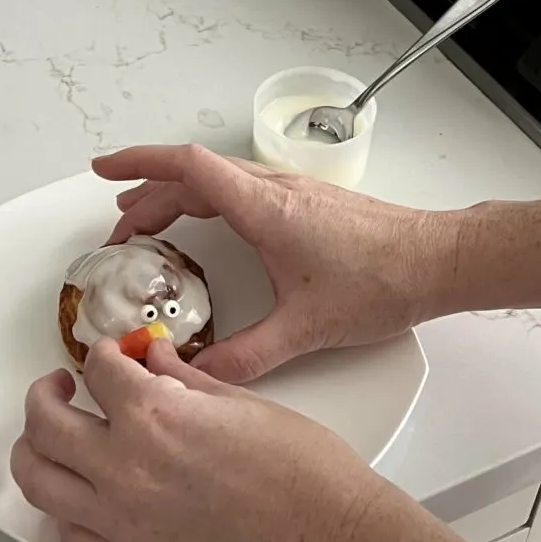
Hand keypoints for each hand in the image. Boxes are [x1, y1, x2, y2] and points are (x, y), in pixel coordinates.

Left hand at [10, 339, 379, 541]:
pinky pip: (70, 537)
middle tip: (60, 389)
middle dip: (45, 395)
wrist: (327, 537)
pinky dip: (65, 512)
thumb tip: (155, 360)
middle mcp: (124, 467)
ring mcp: (121, 521)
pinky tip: (80, 497)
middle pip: (45, 423)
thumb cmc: (301, 471)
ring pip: (38, 481)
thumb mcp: (239, 402)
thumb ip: (183, 379)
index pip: (99, 371)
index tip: (112, 357)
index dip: (104, 355)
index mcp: (154, 416)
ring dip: (35, 451)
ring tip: (50, 439)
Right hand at [93, 145, 460, 382]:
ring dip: (175, 196)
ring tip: (147, 225)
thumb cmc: (382, 282)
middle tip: (118, 231)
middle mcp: (272, 190)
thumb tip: (200, 377)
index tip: (102, 170)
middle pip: (191, 176)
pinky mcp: (302, 202)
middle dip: (145, 195)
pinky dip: (205, 201)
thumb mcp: (306, 329)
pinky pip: (237, 189)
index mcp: (264, 208)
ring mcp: (289, 191)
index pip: (186, 168)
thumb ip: (247, 357)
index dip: (137, 163)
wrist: (438, 261)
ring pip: (215, 180)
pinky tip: (205, 227)